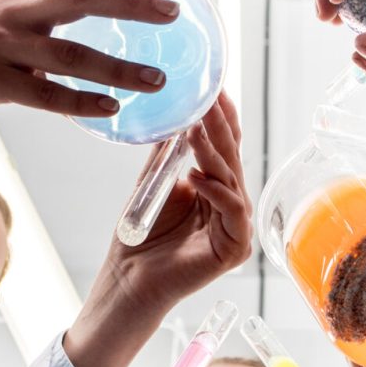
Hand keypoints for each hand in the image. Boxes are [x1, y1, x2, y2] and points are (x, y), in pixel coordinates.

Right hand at [0, 0, 180, 158]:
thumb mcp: (4, 23)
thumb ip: (45, 15)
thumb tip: (96, 11)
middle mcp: (13, 12)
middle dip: (131, 2)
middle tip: (173, 12)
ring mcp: (0, 46)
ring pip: (71, 52)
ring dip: (120, 67)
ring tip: (157, 79)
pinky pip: (46, 94)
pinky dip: (82, 102)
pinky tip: (111, 109)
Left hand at [64, 94, 251, 366]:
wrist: (129, 279)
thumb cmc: (140, 237)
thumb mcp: (154, 182)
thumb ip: (167, 152)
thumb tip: (172, 111)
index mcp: (216, 188)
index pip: (224, 146)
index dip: (221, 117)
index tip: (213, 87)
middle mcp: (231, 205)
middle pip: (232, 158)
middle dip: (220, 126)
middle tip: (209, 96)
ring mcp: (236, 227)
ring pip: (232, 179)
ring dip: (214, 152)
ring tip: (197, 126)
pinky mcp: (235, 248)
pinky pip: (232, 211)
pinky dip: (215, 191)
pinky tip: (196, 175)